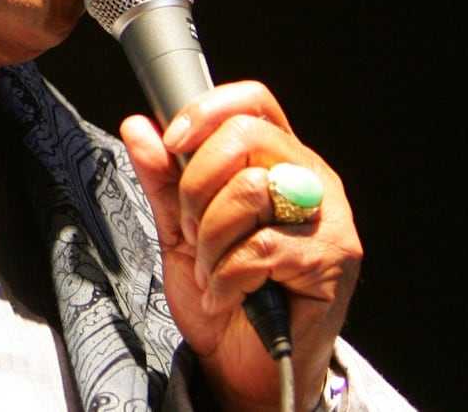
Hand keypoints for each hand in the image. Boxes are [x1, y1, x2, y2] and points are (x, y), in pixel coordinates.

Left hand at [119, 81, 360, 411]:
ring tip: (209, 268)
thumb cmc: (223, 291)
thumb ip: (162, 178)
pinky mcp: (329, 262)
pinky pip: (258, 247)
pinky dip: (225, 276)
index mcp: (278, 160)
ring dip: (209, 238)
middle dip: (196, 186)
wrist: (247, 365)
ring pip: (247, 191)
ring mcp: (327, 219)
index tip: (173, 143)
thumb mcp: (178, 228)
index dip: (207, 111)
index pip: (253, 102)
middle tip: (190, 230)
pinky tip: (226, 294)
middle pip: (245, 136)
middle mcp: (310, 179)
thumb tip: (138, 126)